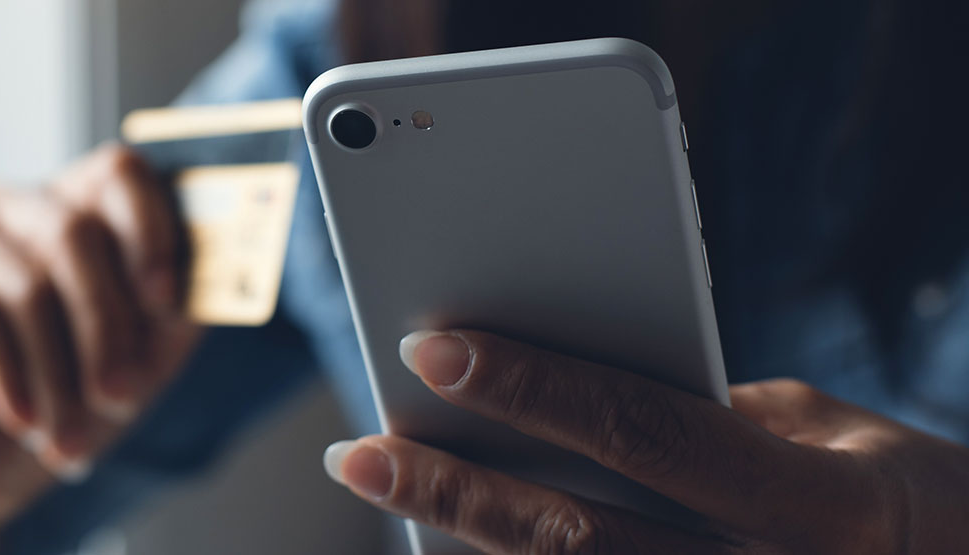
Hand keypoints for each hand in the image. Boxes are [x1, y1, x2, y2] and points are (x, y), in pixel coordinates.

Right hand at [0, 146, 200, 554]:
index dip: (148, 227)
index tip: (165, 300)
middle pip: (74, 232)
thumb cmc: (60, 405)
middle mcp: (13, 206)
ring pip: (27, 285)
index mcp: (75, 209)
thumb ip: (171, 318)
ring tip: (64, 433)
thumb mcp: (138, 364)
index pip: (117, 171)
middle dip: (106, 328)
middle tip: (120, 399)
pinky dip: (9, 377)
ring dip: (57, 376)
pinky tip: (19, 418)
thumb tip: (193, 287)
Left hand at [323, 330, 968, 553]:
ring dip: (469, 545)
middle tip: (359, 452)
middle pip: (580, 542)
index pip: (650, 432)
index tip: (432, 349)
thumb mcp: (842, 441)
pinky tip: (459, 544)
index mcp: (818, 506)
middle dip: (457, 494)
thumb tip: (573, 403)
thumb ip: (715, 419)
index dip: (535, 390)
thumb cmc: (903, 504)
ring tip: (392, 494)